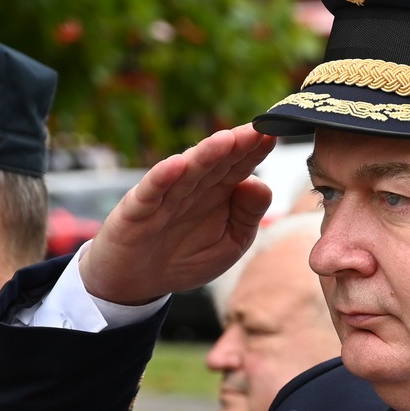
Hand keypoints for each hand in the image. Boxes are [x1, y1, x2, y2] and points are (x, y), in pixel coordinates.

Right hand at [78, 126, 274, 305]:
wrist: (135, 281)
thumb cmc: (186, 257)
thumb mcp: (230, 243)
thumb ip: (248, 216)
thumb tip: (261, 183)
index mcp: (219, 193)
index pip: (240, 166)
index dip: (255, 151)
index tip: (274, 134)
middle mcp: (193, 188)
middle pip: (217, 162)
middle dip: (236, 145)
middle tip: (256, 129)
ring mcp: (165, 196)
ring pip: (188, 172)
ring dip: (205, 155)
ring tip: (225, 140)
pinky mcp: (138, 210)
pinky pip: (151, 192)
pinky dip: (162, 178)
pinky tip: (177, 164)